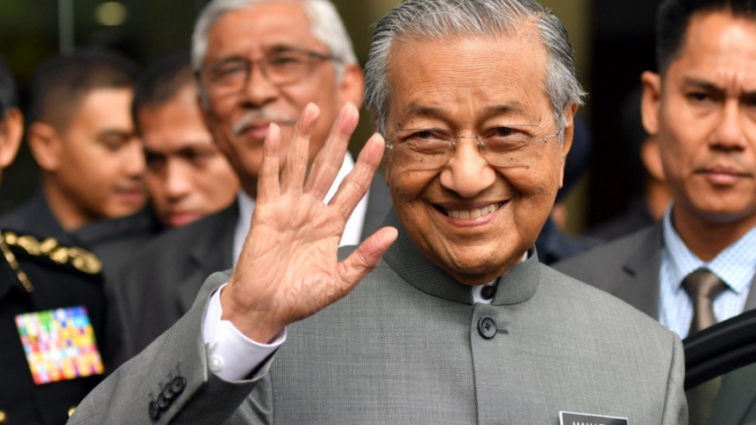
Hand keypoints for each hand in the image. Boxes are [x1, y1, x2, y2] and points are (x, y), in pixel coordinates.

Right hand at [221, 102, 397, 342]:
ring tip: (314, 107)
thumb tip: (392, 234)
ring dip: (306, 136)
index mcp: (332, 225)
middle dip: (340, 138)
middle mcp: (311, 210)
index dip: (366, 164)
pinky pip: (269, 178)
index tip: (380, 140)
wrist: (264, 309)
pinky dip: (273, 156)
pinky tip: (278, 132)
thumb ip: (365, 259)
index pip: (353, 187)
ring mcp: (288, 208)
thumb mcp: (339, 282)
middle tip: (351, 109)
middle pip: (329, 166)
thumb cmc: (300, 298)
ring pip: (299, 164)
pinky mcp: (265, 212)